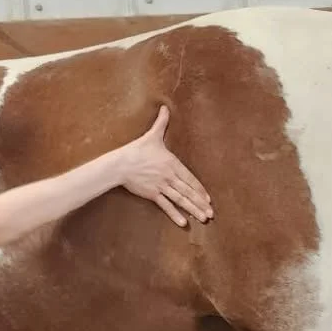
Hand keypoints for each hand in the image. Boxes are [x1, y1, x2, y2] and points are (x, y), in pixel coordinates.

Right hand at [119, 106, 212, 227]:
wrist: (121, 163)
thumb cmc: (136, 150)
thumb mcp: (152, 136)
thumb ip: (161, 122)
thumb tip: (165, 107)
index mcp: (173, 164)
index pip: (190, 179)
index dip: (200, 190)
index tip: (209, 199)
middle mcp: (169, 176)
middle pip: (188, 192)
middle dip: (200, 203)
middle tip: (211, 214)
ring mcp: (161, 186)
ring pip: (180, 200)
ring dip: (192, 210)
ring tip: (202, 219)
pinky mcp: (152, 194)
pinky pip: (166, 205)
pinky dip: (175, 214)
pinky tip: (184, 223)